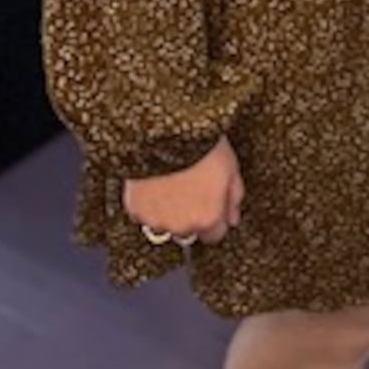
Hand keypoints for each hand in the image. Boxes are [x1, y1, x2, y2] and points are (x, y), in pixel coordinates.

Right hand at [123, 136, 243, 245]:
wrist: (163, 132)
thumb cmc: (201, 146)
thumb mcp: (230, 167)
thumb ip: (234, 197)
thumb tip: (233, 218)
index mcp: (208, 218)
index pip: (214, 236)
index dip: (214, 219)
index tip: (211, 205)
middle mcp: (182, 226)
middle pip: (188, 230)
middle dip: (190, 215)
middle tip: (189, 187)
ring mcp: (156, 220)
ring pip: (164, 223)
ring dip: (167, 210)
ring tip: (170, 181)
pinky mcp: (134, 210)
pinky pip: (142, 213)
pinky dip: (147, 202)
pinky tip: (153, 181)